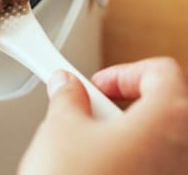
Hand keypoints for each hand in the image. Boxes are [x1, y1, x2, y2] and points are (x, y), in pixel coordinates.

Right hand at [19, 57, 187, 174]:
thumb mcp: (61, 128)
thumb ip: (68, 97)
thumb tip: (66, 87)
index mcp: (169, 119)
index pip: (161, 72)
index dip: (123, 72)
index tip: (96, 85)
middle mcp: (184, 151)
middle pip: (165, 108)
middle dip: (125, 106)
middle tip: (93, 113)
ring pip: (159, 142)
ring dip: (127, 136)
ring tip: (91, 146)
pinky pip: (155, 169)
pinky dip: (131, 163)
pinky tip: (99, 170)